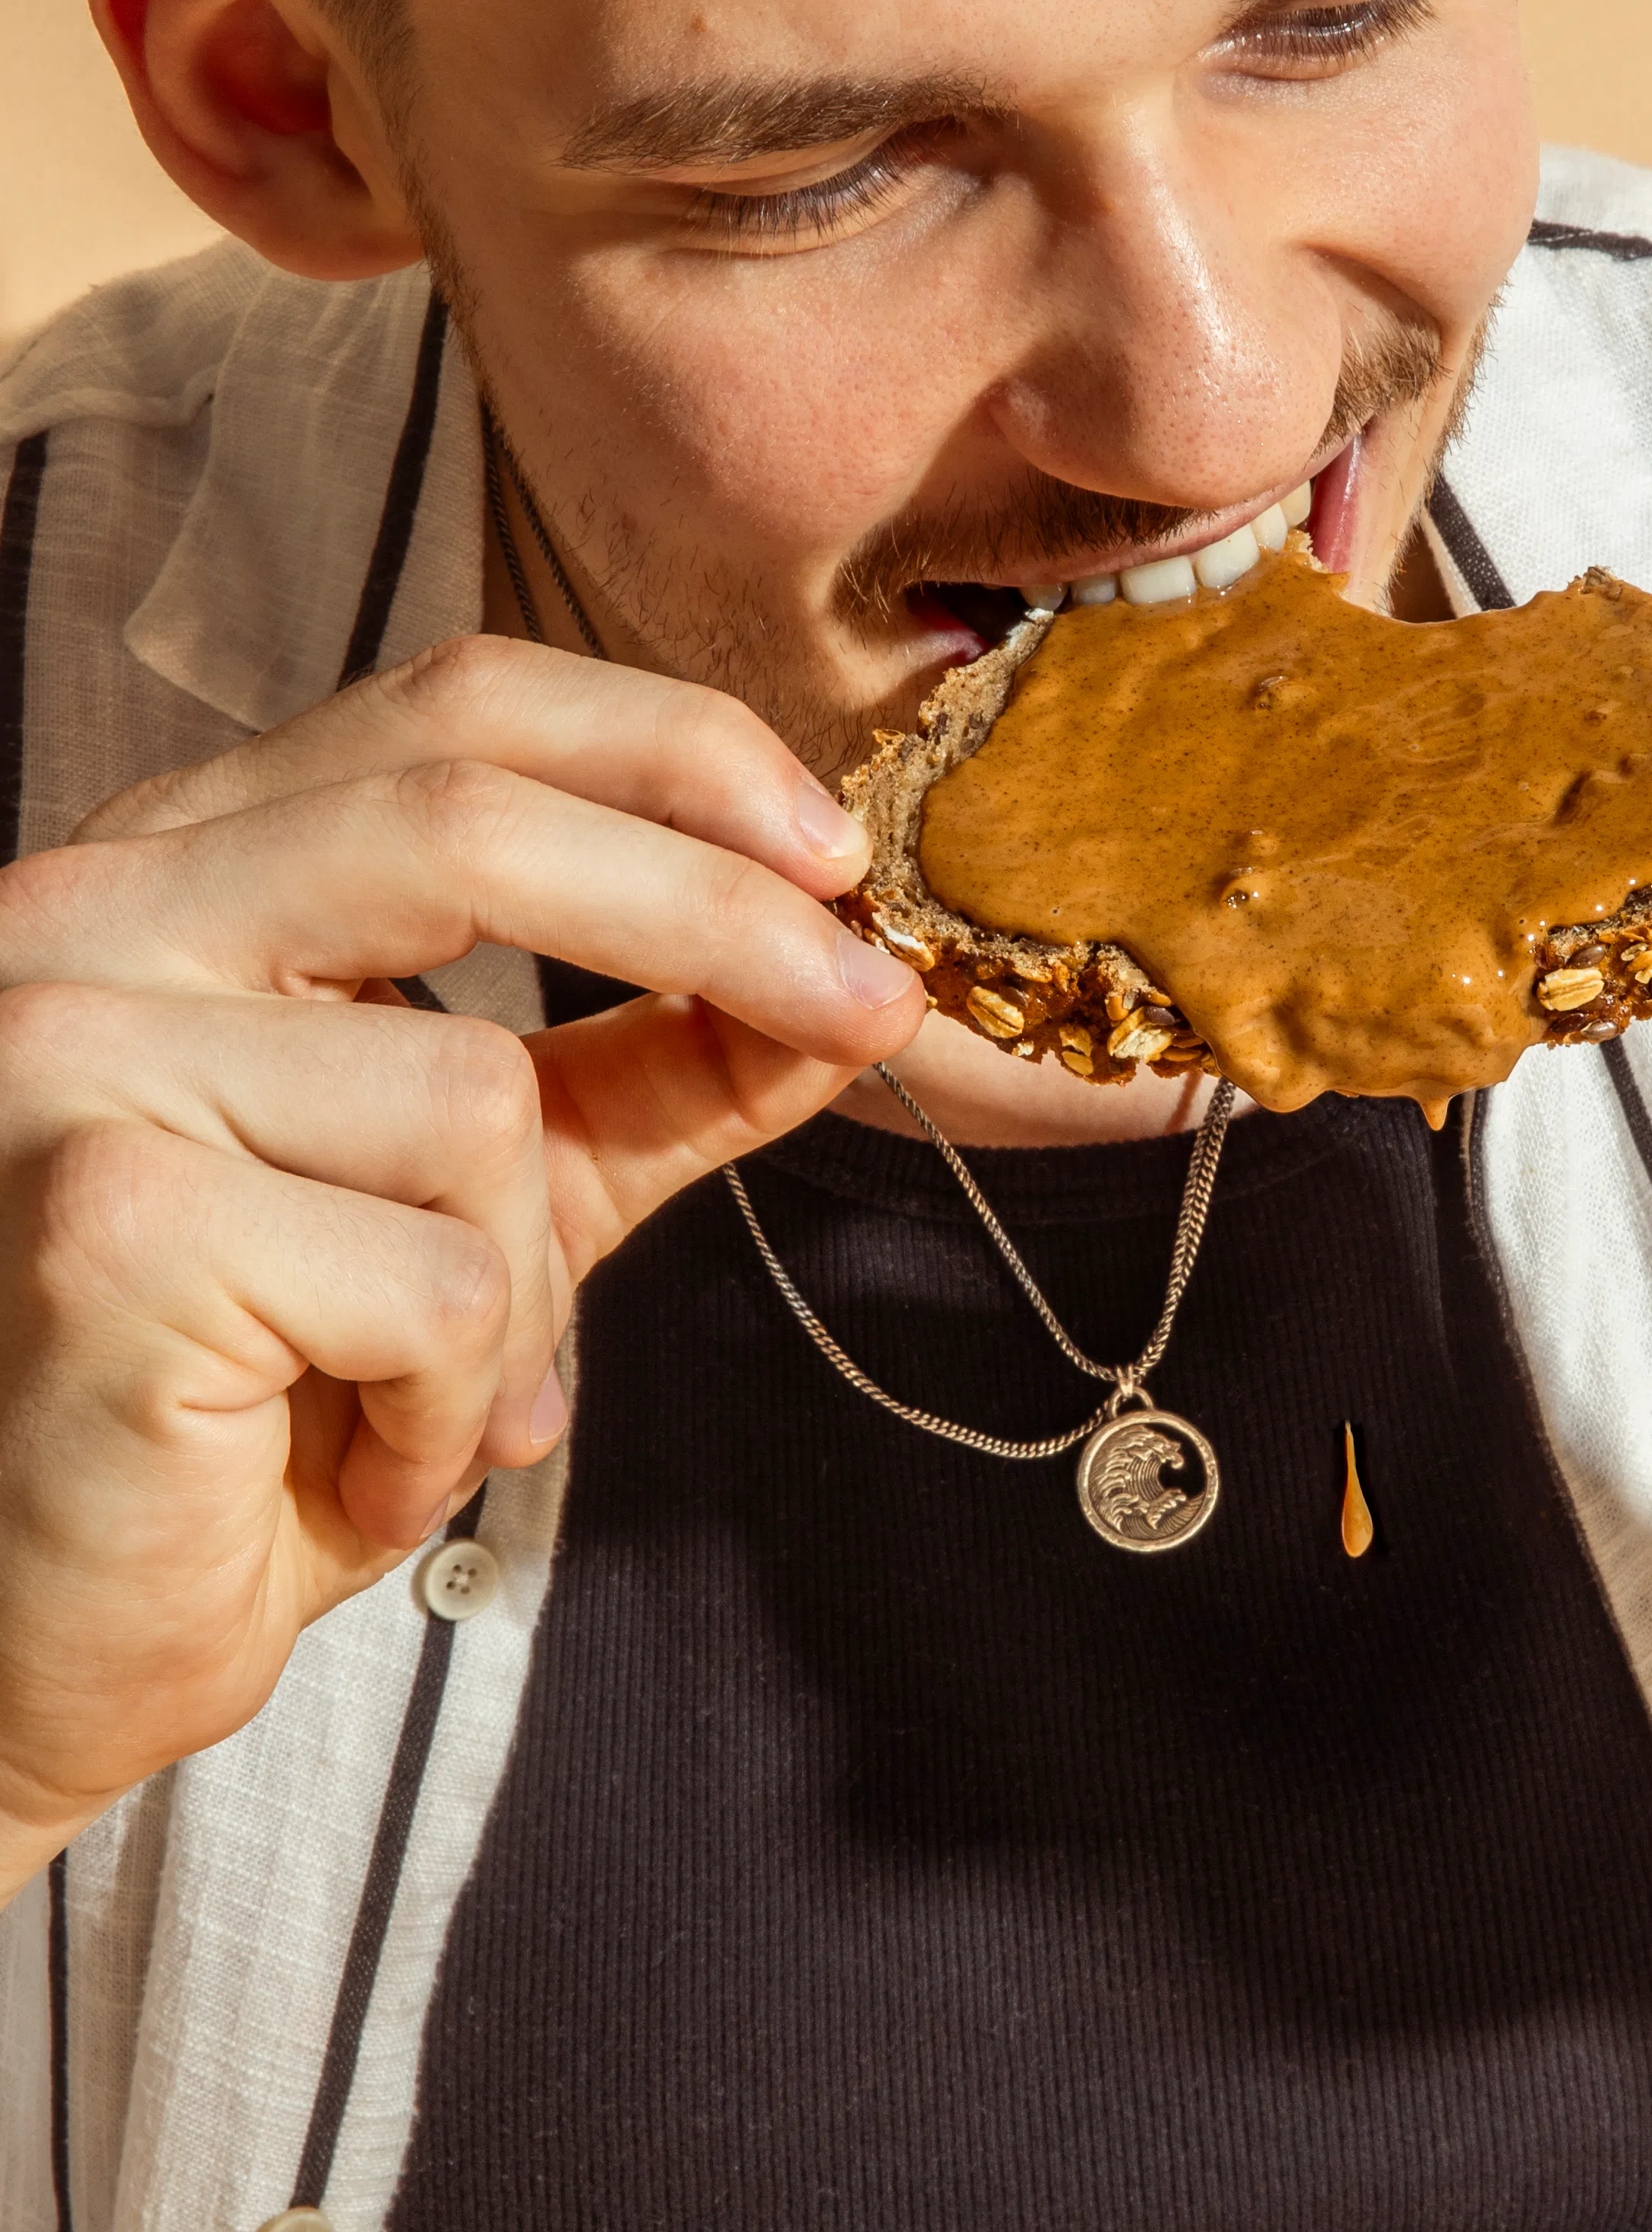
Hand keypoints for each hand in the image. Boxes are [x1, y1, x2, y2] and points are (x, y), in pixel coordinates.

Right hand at [0, 635, 922, 1899]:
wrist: (38, 1643)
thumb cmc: (248, 1410)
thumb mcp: (493, 1202)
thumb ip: (648, 1074)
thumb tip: (852, 979)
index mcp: (182, 866)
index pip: (452, 705)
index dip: (672, 753)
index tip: (835, 852)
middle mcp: (91, 913)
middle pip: (471, 814)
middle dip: (718, 913)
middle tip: (872, 1005)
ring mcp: (69, 1055)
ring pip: (473, 1093)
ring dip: (529, 1283)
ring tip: (443, 1396)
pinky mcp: (106, 1223)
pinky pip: (432, 1277)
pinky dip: (455, 1398)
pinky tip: (354, 1464)